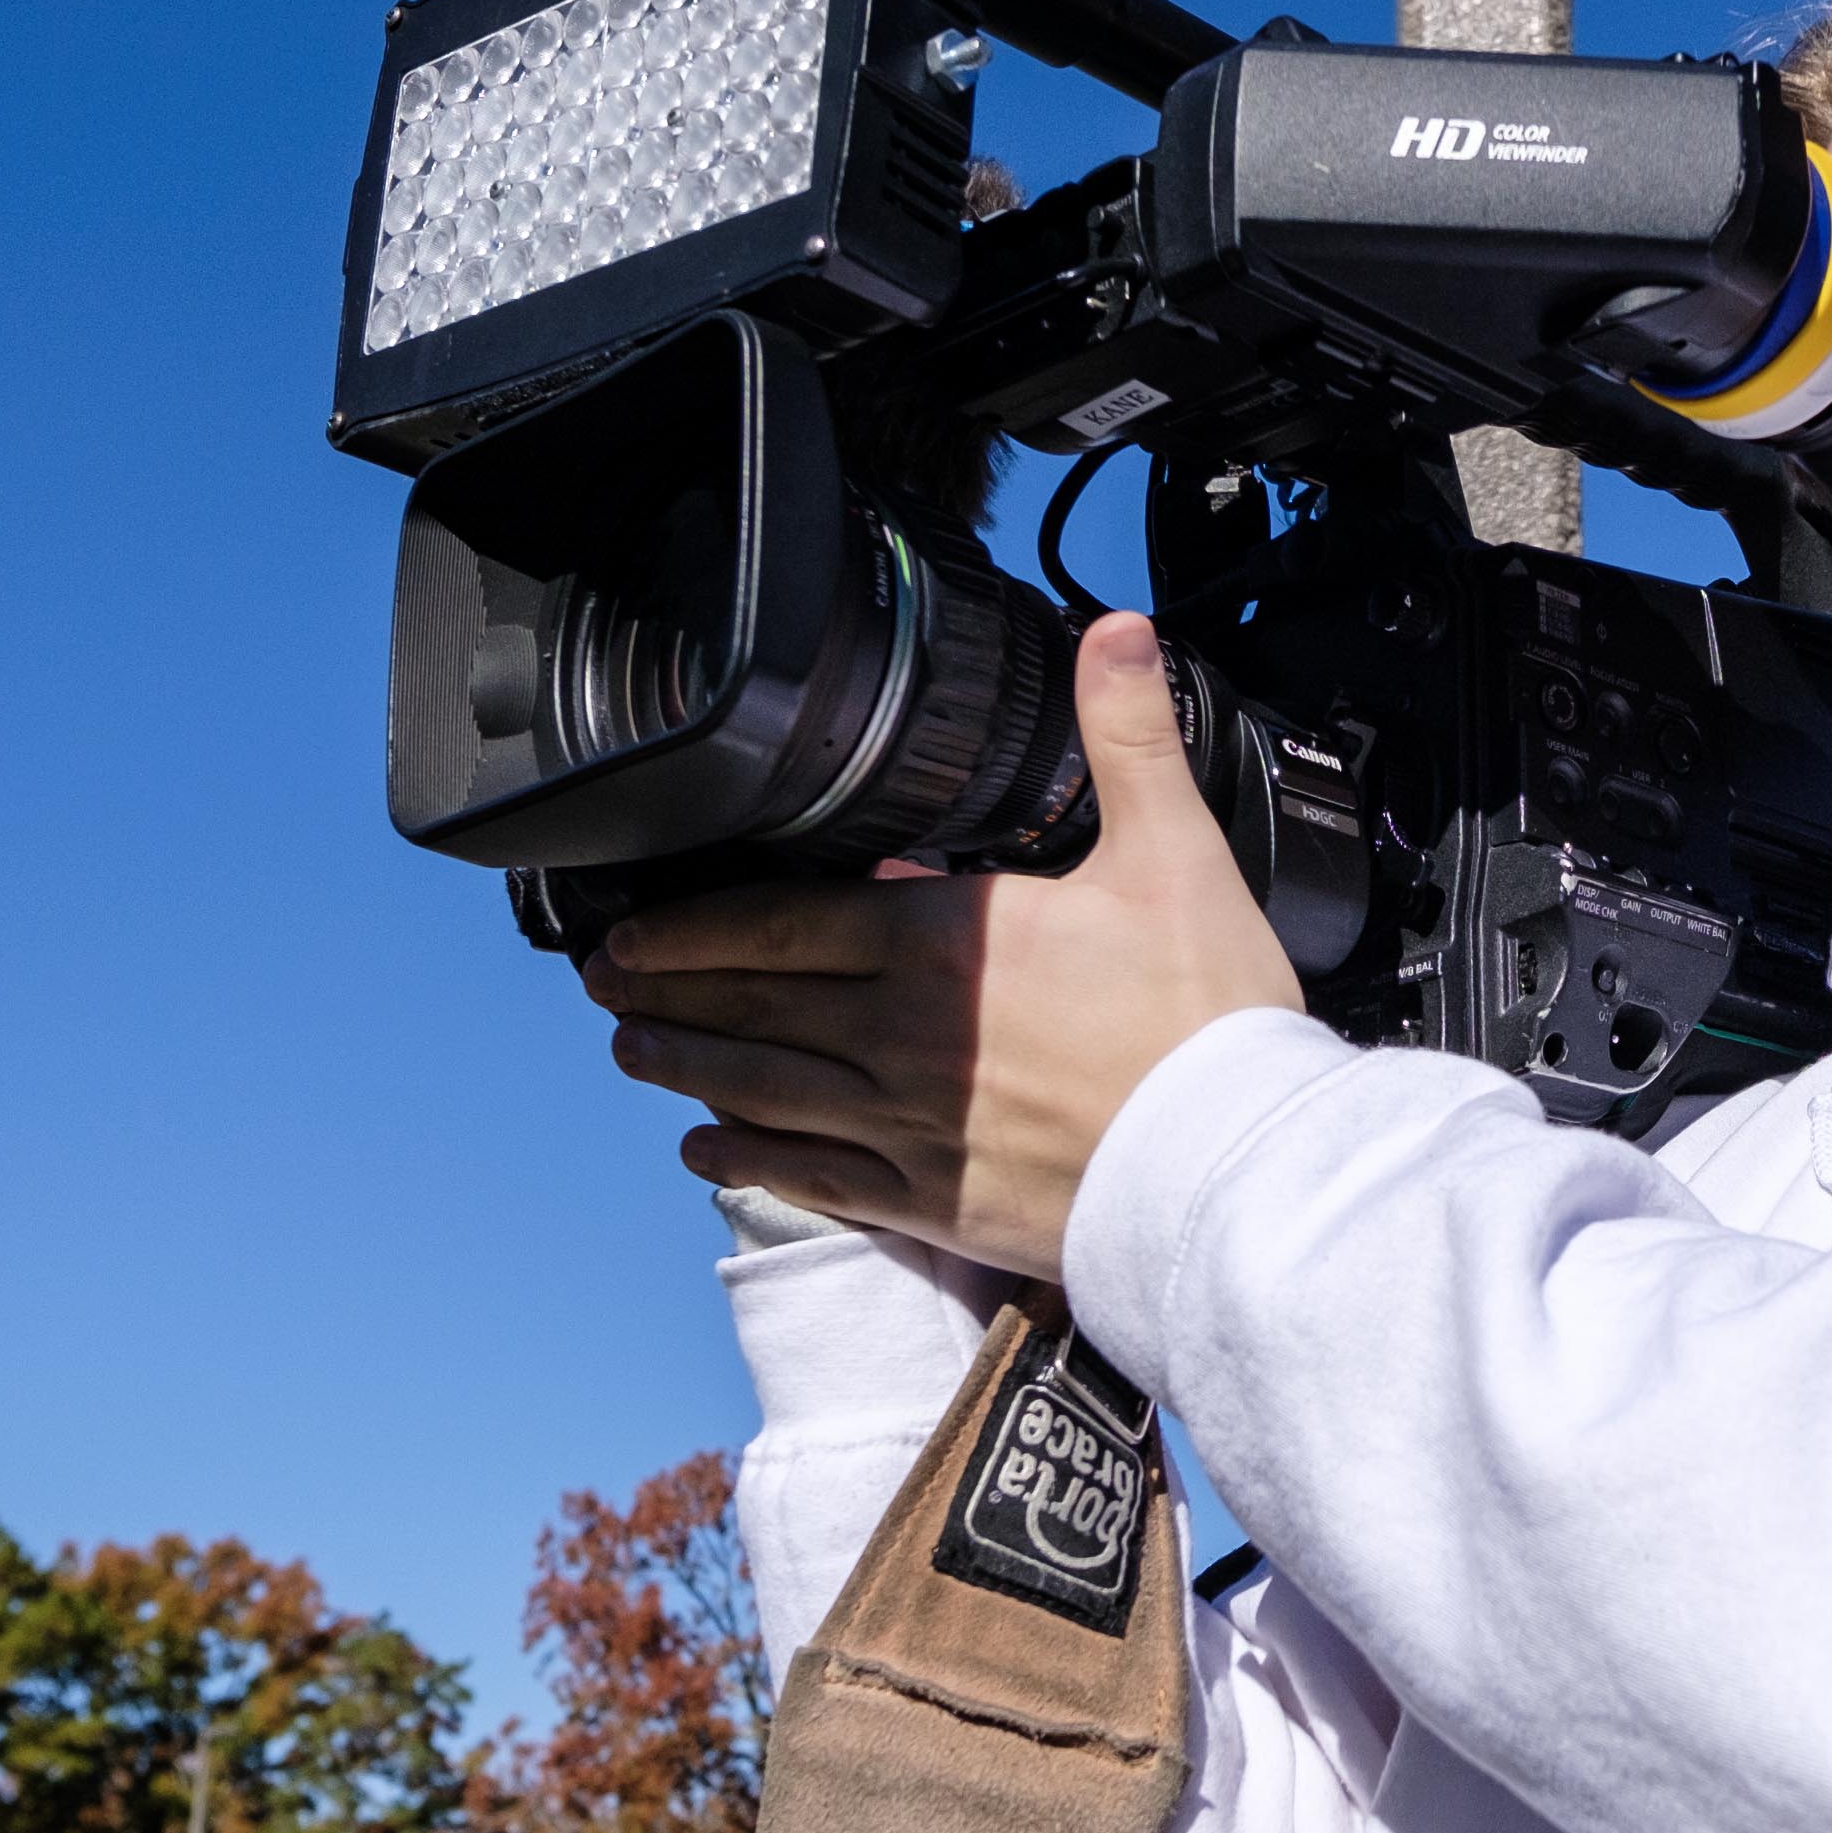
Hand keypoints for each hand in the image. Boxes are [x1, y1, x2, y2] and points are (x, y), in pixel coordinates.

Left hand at [583, 613, 1303, 1278]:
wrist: (1227, 1167)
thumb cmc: (1206, 1018)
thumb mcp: (1175, 853)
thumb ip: (1127, 737)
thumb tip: (1114, 631)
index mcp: (941, 943)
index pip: (780, 926)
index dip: (692, 929)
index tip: (631, 931)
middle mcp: (899, 1034)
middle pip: (749, 1008)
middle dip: (665, 993)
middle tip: (604, 987)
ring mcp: (905, 1124)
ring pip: (761, 1092)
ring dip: (687, 1068)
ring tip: (636, 1053)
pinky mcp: (929, 1200)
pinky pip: (810, 1177)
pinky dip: (747, 1160)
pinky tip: (709, 1151)